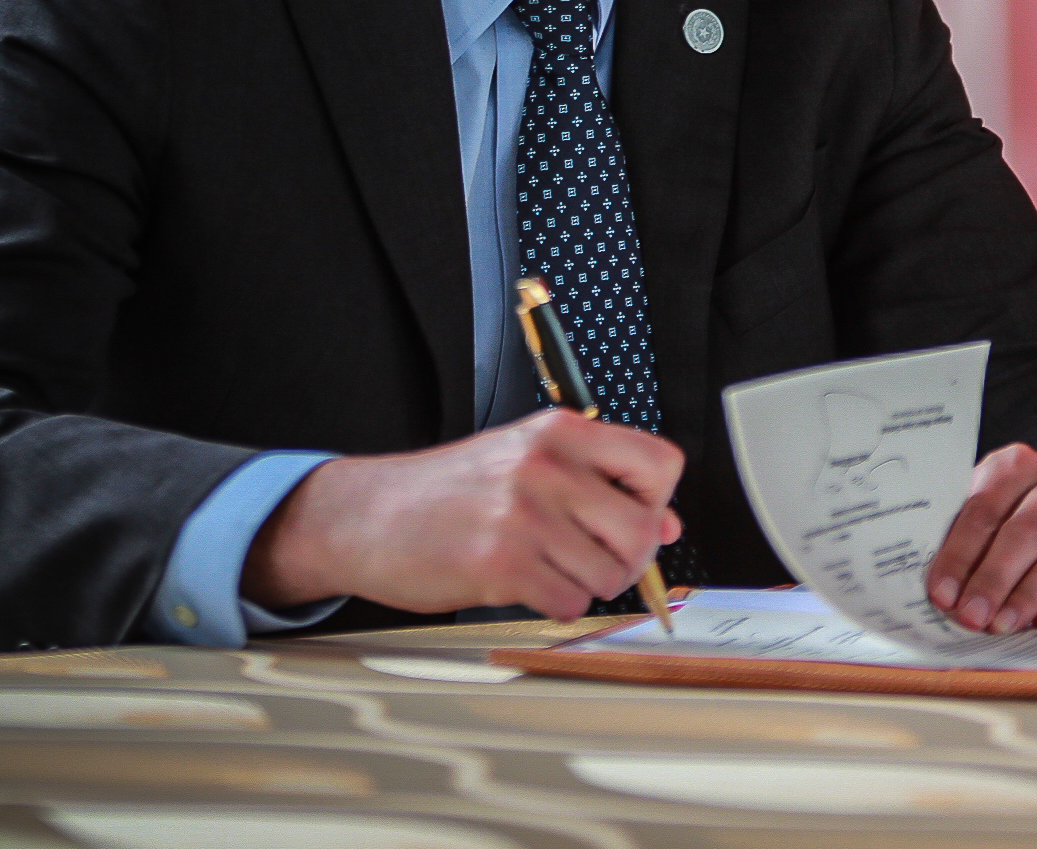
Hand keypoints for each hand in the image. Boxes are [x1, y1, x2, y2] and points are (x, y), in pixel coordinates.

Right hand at [243, 410, 682, 619]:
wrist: (367, 515)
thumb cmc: (450, 491)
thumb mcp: (526, 461)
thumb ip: (598, 483)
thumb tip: (669, 525)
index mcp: (561, 431)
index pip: (661, 463)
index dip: (656, 500)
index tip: (631, 514)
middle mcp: (548, 466)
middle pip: (643, 528)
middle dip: (628, 557)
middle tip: (593, 557)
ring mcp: (524, 515)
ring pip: (611, 573)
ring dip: (589, 584)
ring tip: (549, 568)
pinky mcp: (501, 564)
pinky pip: (571, 602)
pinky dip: (558, 605)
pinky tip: (528, 586)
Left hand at [924, 444, 1036, 633]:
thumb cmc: (1018, 508)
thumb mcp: (990, 503)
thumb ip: (963, 533)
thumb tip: (939, 587)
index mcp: (1017, 465)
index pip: (983, 509)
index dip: (960, 555)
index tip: (942, 593)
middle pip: (1023, 533)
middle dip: (993, 580)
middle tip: (971, 615)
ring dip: (1027, 595)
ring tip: (1001, 625)